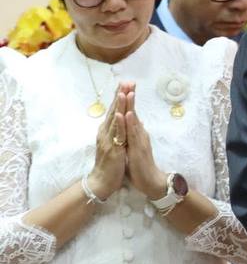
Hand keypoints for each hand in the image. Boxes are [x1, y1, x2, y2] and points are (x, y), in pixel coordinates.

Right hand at [87, 84, 129, 199]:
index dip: (120, 97)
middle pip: (114, 110)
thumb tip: (127, 119)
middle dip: (120, 95)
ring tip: (123, 91)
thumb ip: (120, 131)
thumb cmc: (111, 163)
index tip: (127, 83)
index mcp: (109, 130)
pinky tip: (120, 113)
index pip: (115, 110)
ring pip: (114, 119)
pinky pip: (116, 134)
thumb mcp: (117, 143)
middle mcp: (106, 132)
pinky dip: (118, 123)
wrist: (103, 181)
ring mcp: (108, 140)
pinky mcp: (113, 149)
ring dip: (119, 105)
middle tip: (126, 81)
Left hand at [121, 90, 166, 199]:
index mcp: (137, 133)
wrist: (151, 182)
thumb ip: (134, 134)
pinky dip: (129, 123)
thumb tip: (136, 123)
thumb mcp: (135, 147)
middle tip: (129, 81)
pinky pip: (133, 134)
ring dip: (130, 106)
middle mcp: (139, 134)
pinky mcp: (138, 148)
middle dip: (130, 97)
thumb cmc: (140, 166)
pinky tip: (127, 114)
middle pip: (133, 112)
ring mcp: (140, 140)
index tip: (125, 85)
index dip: (128, 100)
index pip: (131, 113)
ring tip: (127, 92)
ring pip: (134, 120)